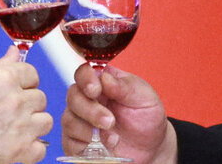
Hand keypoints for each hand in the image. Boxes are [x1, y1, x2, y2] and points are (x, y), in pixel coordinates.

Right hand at [0, 46, 52, 163]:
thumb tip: (13, 52)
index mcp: (4, 77)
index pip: (32, 74)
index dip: (23, 82)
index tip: (15, 90)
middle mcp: (15, 100)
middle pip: (40, 98)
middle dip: (27, 103)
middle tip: (10, 111)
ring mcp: (18, 127)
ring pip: (44, 122)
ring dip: (32, 125)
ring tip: (15, 128)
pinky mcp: (16, 152)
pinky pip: (40, 149)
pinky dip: (30, 149)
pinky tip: (15, 145)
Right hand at [61, 63, 176, 163]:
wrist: (152, 147)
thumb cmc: (146, 117)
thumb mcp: (143, 96)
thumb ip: (124, 86)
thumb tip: (104, 77)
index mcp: (102, 82)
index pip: (84, 73)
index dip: (86, 79)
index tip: (96, 90)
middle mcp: (88, 100)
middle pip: (73, 96)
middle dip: (90, 109)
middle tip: (110, 121)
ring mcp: (81, 121)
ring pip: (69, 119)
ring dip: (89, 129)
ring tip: (113, 137)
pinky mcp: (78, 142)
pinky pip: (69, 141)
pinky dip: (85, 144)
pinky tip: (104, 146)